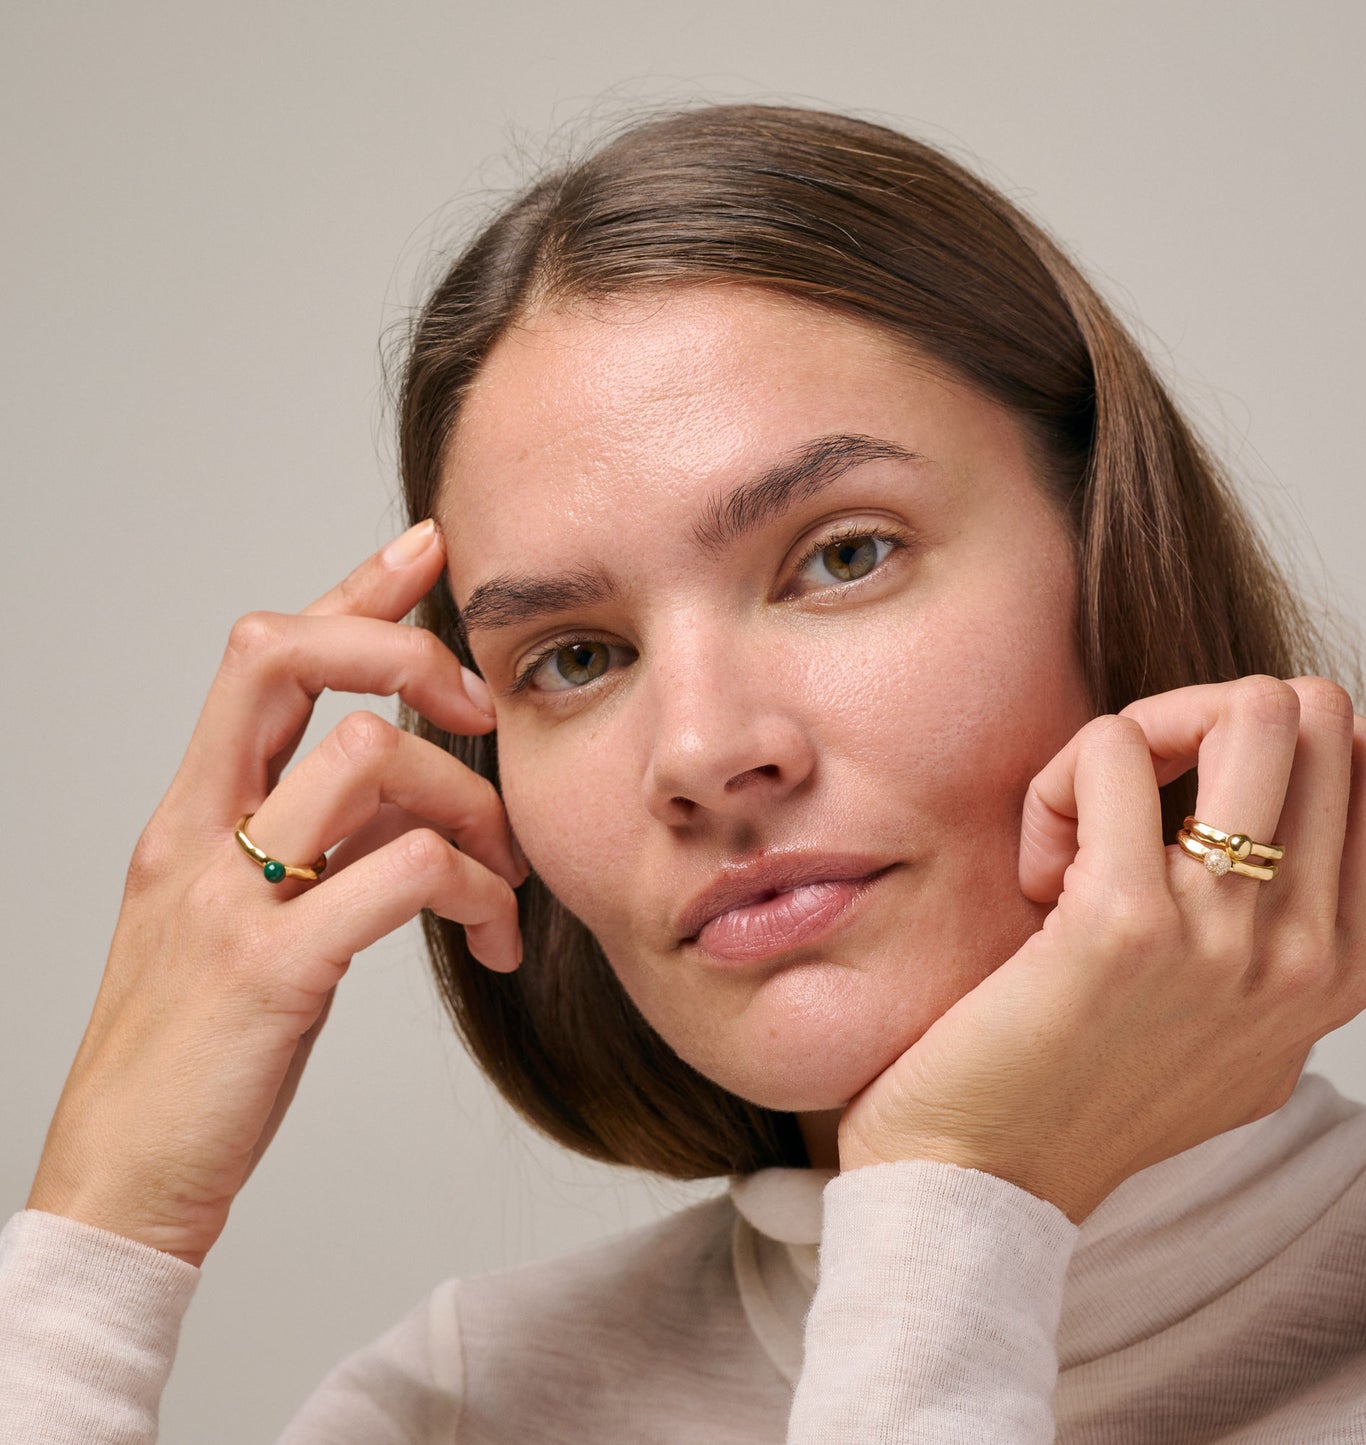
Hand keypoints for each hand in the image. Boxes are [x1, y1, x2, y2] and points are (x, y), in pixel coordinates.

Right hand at [26, 520, 527, 1265]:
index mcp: (191, 813)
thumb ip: (311, 840)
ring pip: (365, 759)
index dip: (351, 592)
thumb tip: (413, 789)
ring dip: (468, 803)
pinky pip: (399, 872)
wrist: (126, 1176)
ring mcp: (226, 898)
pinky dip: (470, 884)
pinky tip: (492, 930)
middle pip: (284, 657)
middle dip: (405, 653)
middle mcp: (197, 832)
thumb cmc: (199, 1048)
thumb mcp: (241, 919)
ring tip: (504, 873)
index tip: (426, 552)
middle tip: (478, 710)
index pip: (266, 659)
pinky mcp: (271, 971)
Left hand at [835, 677, 1365, 1222]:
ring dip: (1139, 739)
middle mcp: (1307, 956)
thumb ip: (1281, 931)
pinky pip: (1111, 747)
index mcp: (1343, 970)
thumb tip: (1292, 796)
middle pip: (1312, 714)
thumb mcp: (1231, 1022)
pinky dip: (1057, 784)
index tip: (1187, 804)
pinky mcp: (1126, 922)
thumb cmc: (1082, 1082)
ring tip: (1083, 832)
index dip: (1272, 738)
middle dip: (1201, 722)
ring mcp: (1228, 939)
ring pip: (1244, 708)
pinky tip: (1035, 875)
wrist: (984, 1174)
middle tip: (1124, 805)